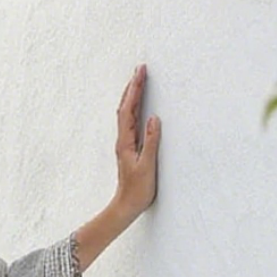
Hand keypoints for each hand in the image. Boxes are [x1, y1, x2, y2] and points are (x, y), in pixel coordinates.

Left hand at [114, 63, 159, 220]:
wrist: (126, 206)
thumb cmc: (136, 190)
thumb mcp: (147, 166)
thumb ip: (151, 142)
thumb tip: (153, 119)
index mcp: (125, 142)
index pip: (128, 110)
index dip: (134, 90)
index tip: (140, 73)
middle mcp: (123, 140)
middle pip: (125, 107)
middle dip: (132, 87)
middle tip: (140, 69)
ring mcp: (125, 143)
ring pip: (127, 113)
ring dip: (132, 95)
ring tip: (139, 79)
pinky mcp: (130, 148)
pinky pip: (130, 122)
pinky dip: (134, 108)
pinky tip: (137, 104)